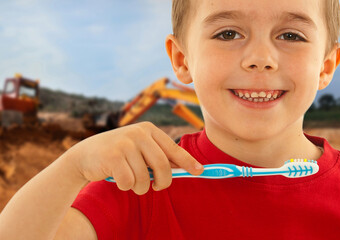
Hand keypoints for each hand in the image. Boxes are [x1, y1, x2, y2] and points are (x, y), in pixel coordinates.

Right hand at [67, 121, 203, 194]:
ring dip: (140, 187)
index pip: (172, 148)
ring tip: (132, 182)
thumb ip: (158, 157)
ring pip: (145, 178)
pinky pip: (129, 182)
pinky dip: (125, 186)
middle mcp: (138, 133)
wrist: (85, 155)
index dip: (187, 161)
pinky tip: (117, 178)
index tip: (200, 171)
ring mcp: (125, 143)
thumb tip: (185, 168)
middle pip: (162, 165)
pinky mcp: (113, 156)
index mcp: (148, 130)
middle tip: (157, 187)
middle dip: (163, 182)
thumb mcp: (139, 150)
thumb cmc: (118, 155)